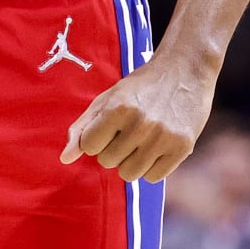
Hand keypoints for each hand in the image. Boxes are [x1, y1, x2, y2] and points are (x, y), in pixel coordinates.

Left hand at [60, 53, 214, 182]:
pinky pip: (153, 177)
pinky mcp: (182, 148)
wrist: (184, 71)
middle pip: (108, 161)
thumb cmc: (140, 86)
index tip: (107, 127)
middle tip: (127, 131)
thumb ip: (82, 127)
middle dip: (112, 148)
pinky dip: (151, 167)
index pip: (89, 146)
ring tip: (139, 141)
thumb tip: (65, 158)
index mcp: (117, 108)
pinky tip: (156, 147)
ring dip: (130, 161)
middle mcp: (140, 124)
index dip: (95, 138)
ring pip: (129, 174)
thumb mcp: (107, 98)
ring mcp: (163, 138)